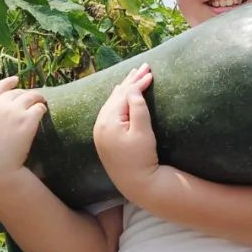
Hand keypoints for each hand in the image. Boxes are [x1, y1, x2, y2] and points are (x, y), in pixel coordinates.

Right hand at [0, 76, 47, 177]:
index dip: (7, 83)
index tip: (15, 80)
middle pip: (15, 92)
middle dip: (24, 93)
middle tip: (31, 98)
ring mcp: (14, 110)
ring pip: (30, 96)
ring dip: (37, 97)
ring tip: (42, 101)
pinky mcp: (28, 119)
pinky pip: (39, 108)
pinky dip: (42, 109)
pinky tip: (44, 113)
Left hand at [93, 64, 158, 198]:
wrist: (136, 183)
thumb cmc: (142, 158)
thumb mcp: (143, 132)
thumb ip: (138, 108)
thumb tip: (132, 89)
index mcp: (108, 121)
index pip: (124, 95)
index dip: (138, 82)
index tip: (150, 72)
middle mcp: (100, 124)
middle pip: (116, 96)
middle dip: (130, 81)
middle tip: (143, 67)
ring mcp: (100, 131)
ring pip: (112, 102)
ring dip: (124, 89)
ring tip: (132, 76)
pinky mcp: (104, 137)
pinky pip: (110, 111)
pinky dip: (117, 100)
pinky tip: (120, 94)